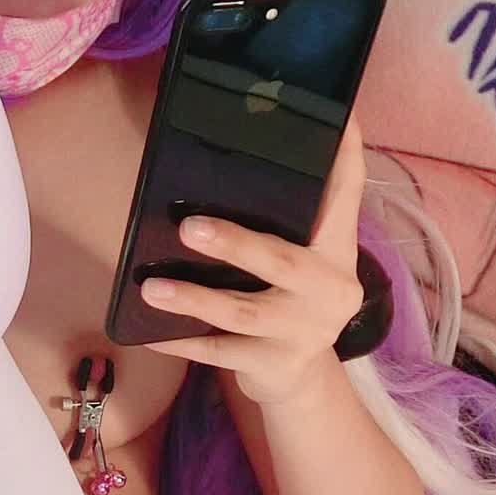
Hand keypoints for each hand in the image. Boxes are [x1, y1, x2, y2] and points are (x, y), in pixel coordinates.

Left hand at [140, 110, 372, 405]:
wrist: (301, 379)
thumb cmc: (290, 300)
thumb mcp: (303, 259)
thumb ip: (286, 219)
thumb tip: (231, 154)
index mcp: (337, 251)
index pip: (346, 195)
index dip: (345, 157)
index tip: (341, 115)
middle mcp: (330, 290)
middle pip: (281, 262)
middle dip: (235, 244)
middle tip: (188, 228)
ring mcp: (304, 332)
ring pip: (242, 313)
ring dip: (193, 298)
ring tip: (151, 287)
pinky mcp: (275, 365)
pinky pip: (219, 353)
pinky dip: (182, 343)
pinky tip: (149, 334)